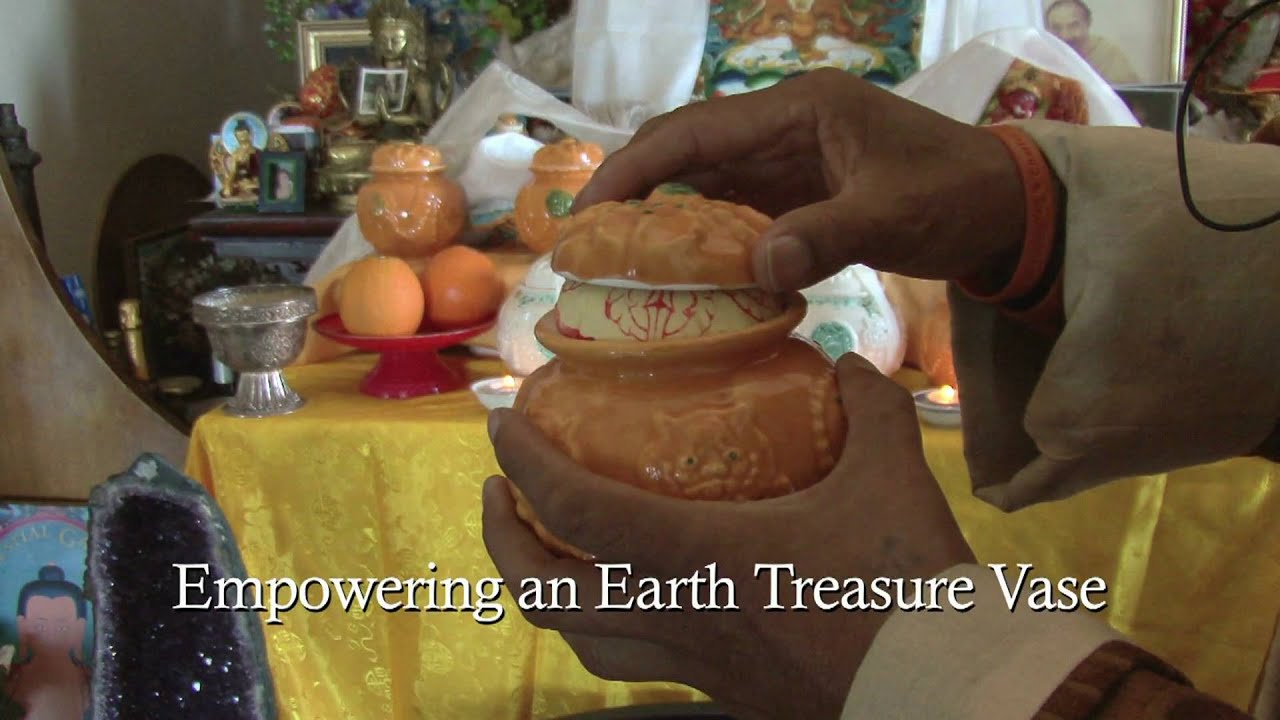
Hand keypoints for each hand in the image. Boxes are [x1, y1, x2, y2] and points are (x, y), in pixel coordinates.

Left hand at [482, 354, 974, 718]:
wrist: (944, 693)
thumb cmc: (906, 586)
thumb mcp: (891, 477)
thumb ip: (868, 408)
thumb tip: (848, 363)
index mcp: (696, 554)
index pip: (575, 507)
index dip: (523, 462)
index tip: (500, 424)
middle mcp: (674, 613)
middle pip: (544, 593)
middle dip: (501, 540)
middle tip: (497, 491)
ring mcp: (692, 661)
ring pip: (581, 640)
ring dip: (544, 590)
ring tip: (544, 548)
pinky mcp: (720, 690)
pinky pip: (634, 663)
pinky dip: (606, 628)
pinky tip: (633, 598)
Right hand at [574, 69, 1025, 289]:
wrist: (1006, 208)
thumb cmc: (956, 196)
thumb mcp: (895, 214)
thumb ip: (827, 236)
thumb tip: (759, 268)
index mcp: (799, 111)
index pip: (696, 131)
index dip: (636, 165)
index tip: (591, 207)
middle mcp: (784, 130)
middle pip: (689, 153)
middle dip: (637, 190)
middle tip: (589, 242)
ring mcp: (791, 164)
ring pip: (707, 186)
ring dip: (666, 220)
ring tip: (618, 264)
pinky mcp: (801, 196)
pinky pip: (737, 215)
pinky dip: (706, 242)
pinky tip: (682, 277)